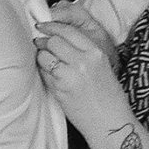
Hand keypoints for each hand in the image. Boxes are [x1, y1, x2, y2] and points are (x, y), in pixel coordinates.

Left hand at [35, 15, 127, 136]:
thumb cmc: (108, 96)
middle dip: (44, 40)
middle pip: (54, 41)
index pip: (69, 31)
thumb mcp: (102, 67)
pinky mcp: (59, 90)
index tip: (43, 25)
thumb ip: (84, 52)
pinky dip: (42, 71)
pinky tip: (47, 74)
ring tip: (43, 59)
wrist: (109, 123)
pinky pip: (44, 73)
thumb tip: (59, 39)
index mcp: (95, 53)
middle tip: (39, 41)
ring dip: (41, 56)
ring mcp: (70, 76)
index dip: (52, 26)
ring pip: (45, 55)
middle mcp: (83, 61)